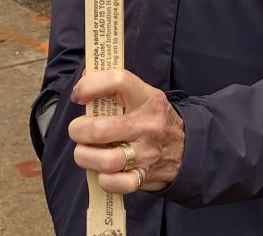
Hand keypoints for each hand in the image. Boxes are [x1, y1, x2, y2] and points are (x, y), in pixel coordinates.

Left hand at [69, 69, 184, 193]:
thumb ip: (113, 85)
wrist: (185, 147)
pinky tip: (101, 170)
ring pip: (106, 161)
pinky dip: (103, 179)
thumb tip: (84, 79)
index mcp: (146, 97)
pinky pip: (117, 184)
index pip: (117, 81)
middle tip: (77, 129)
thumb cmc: (150, 115)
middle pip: (100, 129)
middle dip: (78, 130)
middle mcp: (148, 124)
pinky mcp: (144, 176)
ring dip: (84, 156)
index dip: (90, 85)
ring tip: (83, 150)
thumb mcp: (140, 93)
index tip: (78, 95)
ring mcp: (147, 153)